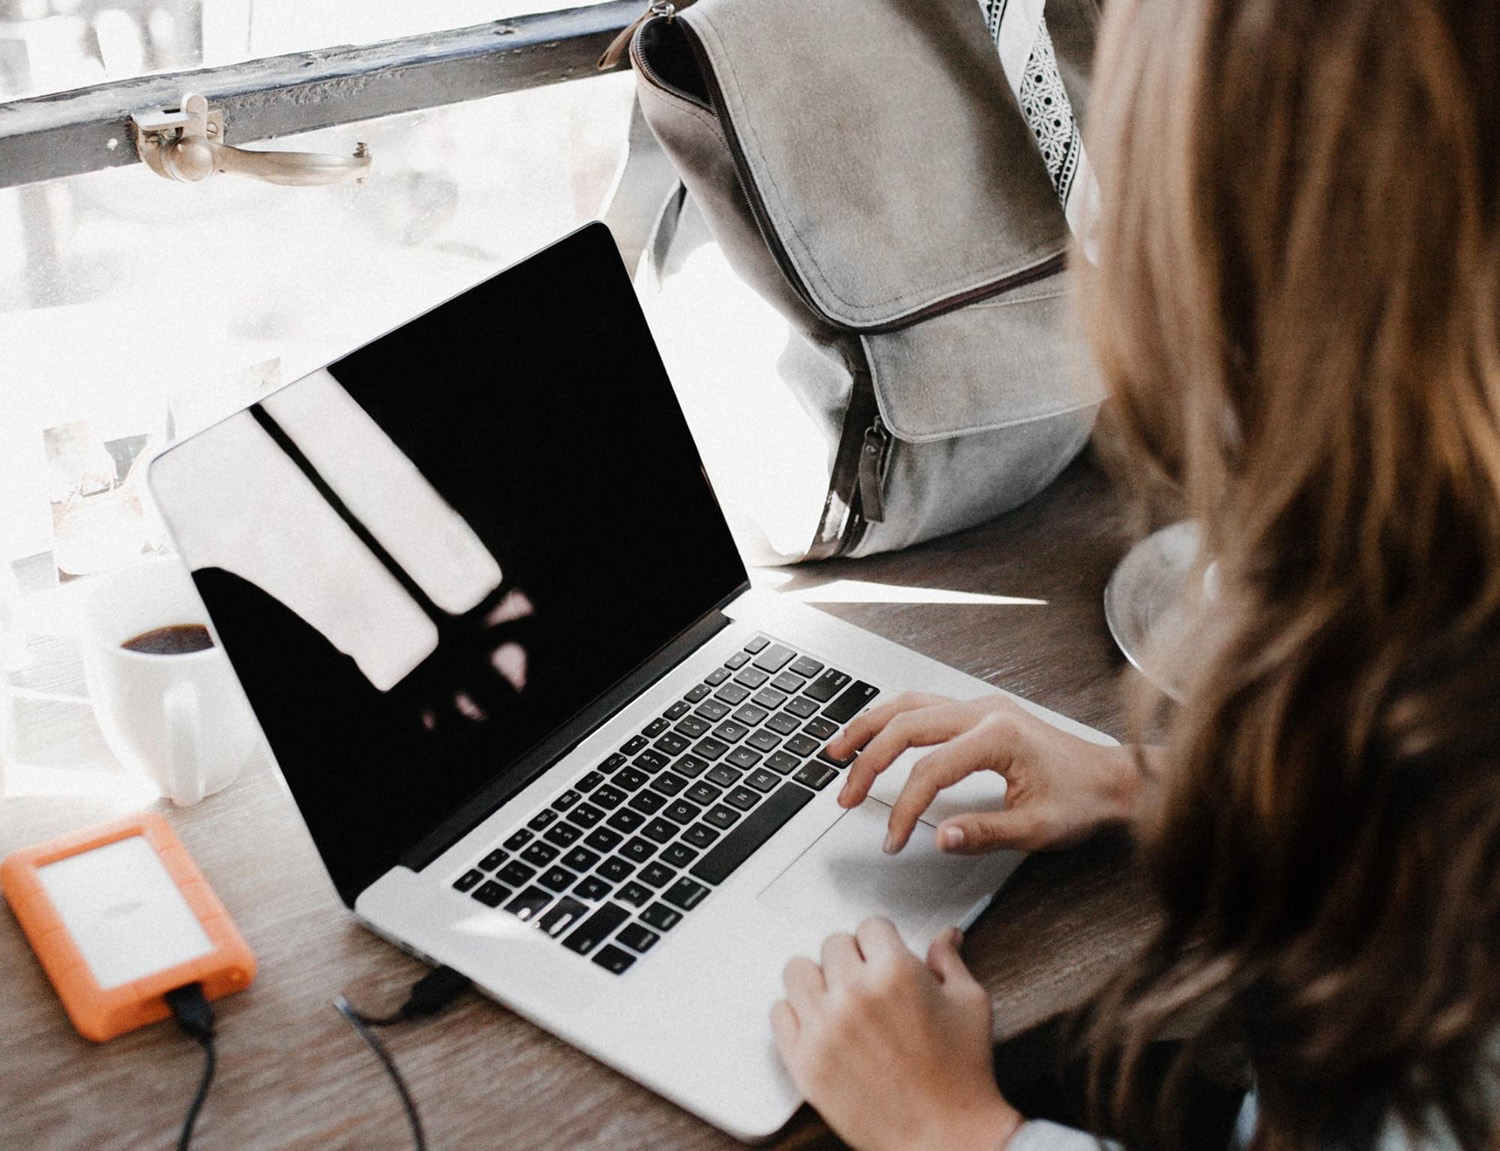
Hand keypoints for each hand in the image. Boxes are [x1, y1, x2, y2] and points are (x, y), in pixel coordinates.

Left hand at [771, 918, 1022, 1150]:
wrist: (946, 1137)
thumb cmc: (962, 1075)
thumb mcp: (970, 1004)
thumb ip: (949, 961)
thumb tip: (946, 936)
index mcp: (895, 972)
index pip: (870, 926)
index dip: (882, 941)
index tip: (884, 955)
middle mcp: (854, 994)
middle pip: (832, 944)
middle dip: (853, 958)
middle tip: (867, 982)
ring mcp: (823, 1028)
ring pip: (797, 971)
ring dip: (818, 980)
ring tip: (838, 999)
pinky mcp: (804, 1061)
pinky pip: (779, 1014)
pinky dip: (796, 1014)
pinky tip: (820, 1024)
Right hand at [830, 692, 1143, 854]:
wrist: (1115, 779)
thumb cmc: (1084, 800)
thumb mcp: (1037, 829)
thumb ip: (984, 833)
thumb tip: (939, 837)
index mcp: (998, 736)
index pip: (929, 770)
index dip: (903, 808)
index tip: (893, 839)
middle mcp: (985, 711)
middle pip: (906, 725)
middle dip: (868, 762)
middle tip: (845, 796)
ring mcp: (982, 706)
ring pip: (909, 704)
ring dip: (870, 727)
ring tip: (838, 751)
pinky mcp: (981, 712)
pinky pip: (924, 705)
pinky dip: (892, 719)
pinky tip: (875, 735)